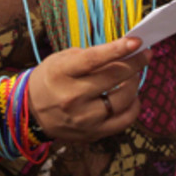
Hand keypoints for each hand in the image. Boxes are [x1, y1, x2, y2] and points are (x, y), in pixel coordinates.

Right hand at [28, 36, 150, 141]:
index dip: (117, 49)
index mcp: (61, 73)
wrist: (30, 111)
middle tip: (145, 54)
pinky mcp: (92, 134)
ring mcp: (83, 119)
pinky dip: (133, 106)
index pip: (94, 59)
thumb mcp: (62, 60)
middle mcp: (72, 97)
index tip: (137, 41)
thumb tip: (123, 51)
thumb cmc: (50, 78)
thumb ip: (91, 56)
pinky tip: (131, 97)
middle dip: (135, 63)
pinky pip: (124, 121)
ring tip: (133, 75)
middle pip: (113, 77)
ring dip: (134, 83)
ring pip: (123, 100)